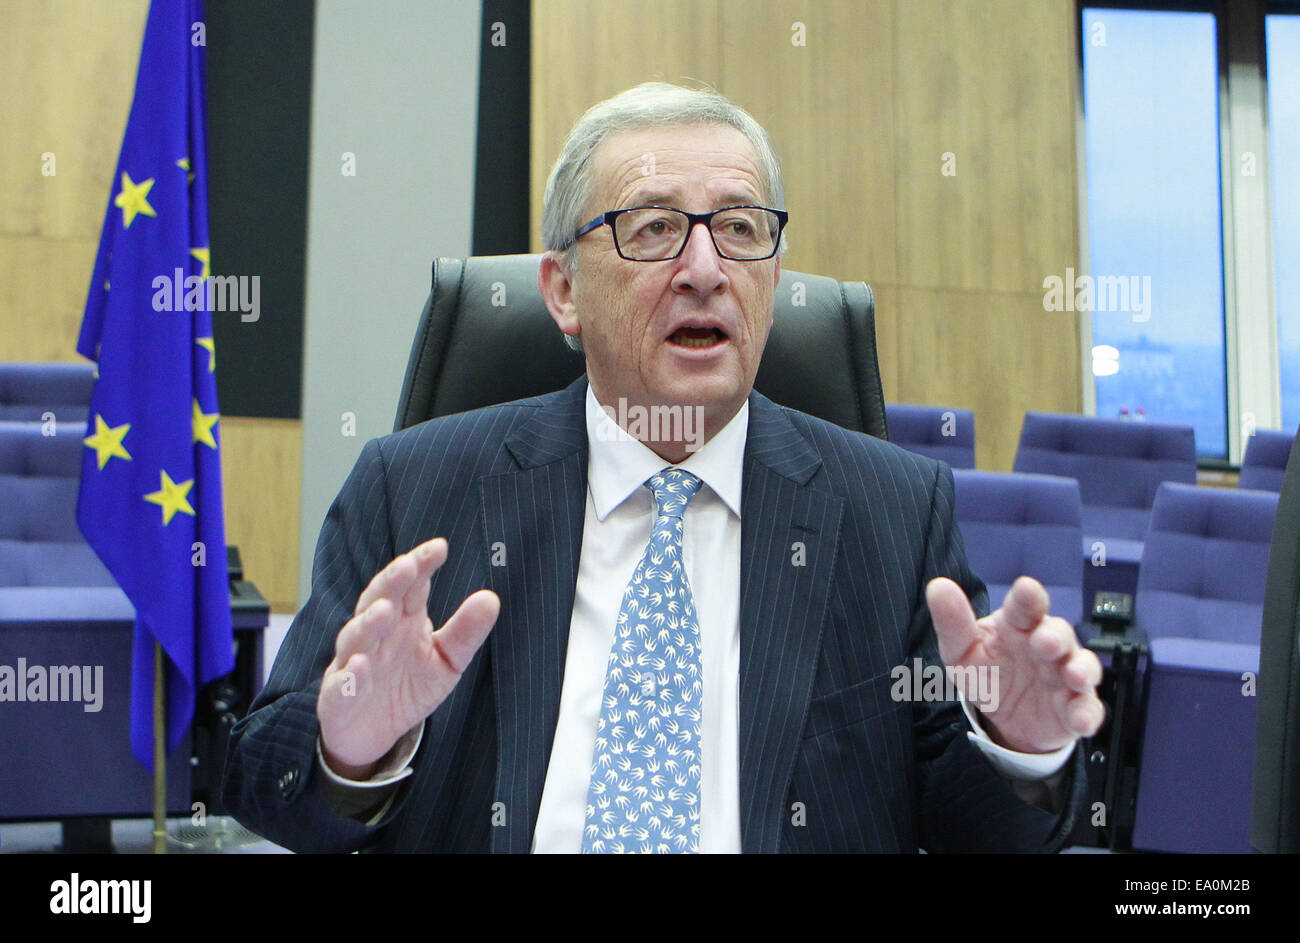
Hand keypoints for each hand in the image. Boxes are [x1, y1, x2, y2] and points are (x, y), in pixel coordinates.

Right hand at [317, 538, 498, 778]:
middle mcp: (375, 635)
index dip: (420, 565)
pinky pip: (341, 686)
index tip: (439, 548)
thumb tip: (491, 598)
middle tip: (407, 566)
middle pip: (378, 601)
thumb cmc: (409, 686)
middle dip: (390, 583)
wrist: (373, 733)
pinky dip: (349, 676)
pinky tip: (360, 666)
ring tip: (385, 611)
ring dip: (368, 623)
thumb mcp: (446, 661)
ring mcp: (352, 664)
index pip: (410, 586)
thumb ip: (465, 632)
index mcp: (402, 620)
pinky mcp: (338, 698)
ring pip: (356, 638)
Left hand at [926, 575, 1102, 752]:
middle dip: (1054, 636)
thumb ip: (952, 622)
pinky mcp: (1075, 707)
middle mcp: (1048, 645)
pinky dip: (1087, 713)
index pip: (1026, 606)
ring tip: (1073, 676)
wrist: (1003, 718)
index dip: (1029, 597)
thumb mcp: (961, 651)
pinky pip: (1088, 709)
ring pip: (1083, 667)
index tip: (1027, 588)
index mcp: (1019, 624)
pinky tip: (1080, 719)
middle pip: (1059, 634)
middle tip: (1044, 642)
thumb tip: (937, 586)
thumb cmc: (987, 671)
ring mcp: (1065, 676)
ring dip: (1081, 670)